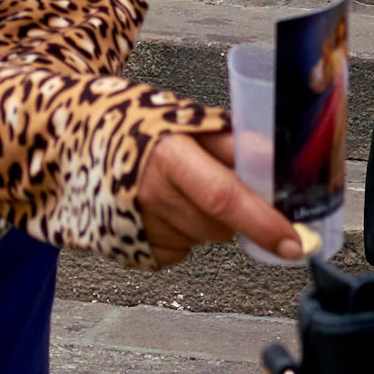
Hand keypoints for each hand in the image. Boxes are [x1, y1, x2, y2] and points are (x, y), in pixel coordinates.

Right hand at [137, 132, 308, 268]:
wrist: (81, 141)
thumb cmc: (138, 127)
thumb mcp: (186, 121)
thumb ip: (232, 143)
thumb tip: (277, 162)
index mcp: (168, 156)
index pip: (225, 198)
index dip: (263, 223)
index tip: (292, 243)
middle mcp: (150, 195)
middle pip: (219, 226)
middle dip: (232, 213)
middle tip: (212, 182)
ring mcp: (136, 226)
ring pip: (202, 240)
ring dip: (205, 222)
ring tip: (178, 191)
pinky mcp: (130, 249)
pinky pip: (179, 251)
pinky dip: (181, 234)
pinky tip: (164, 209)